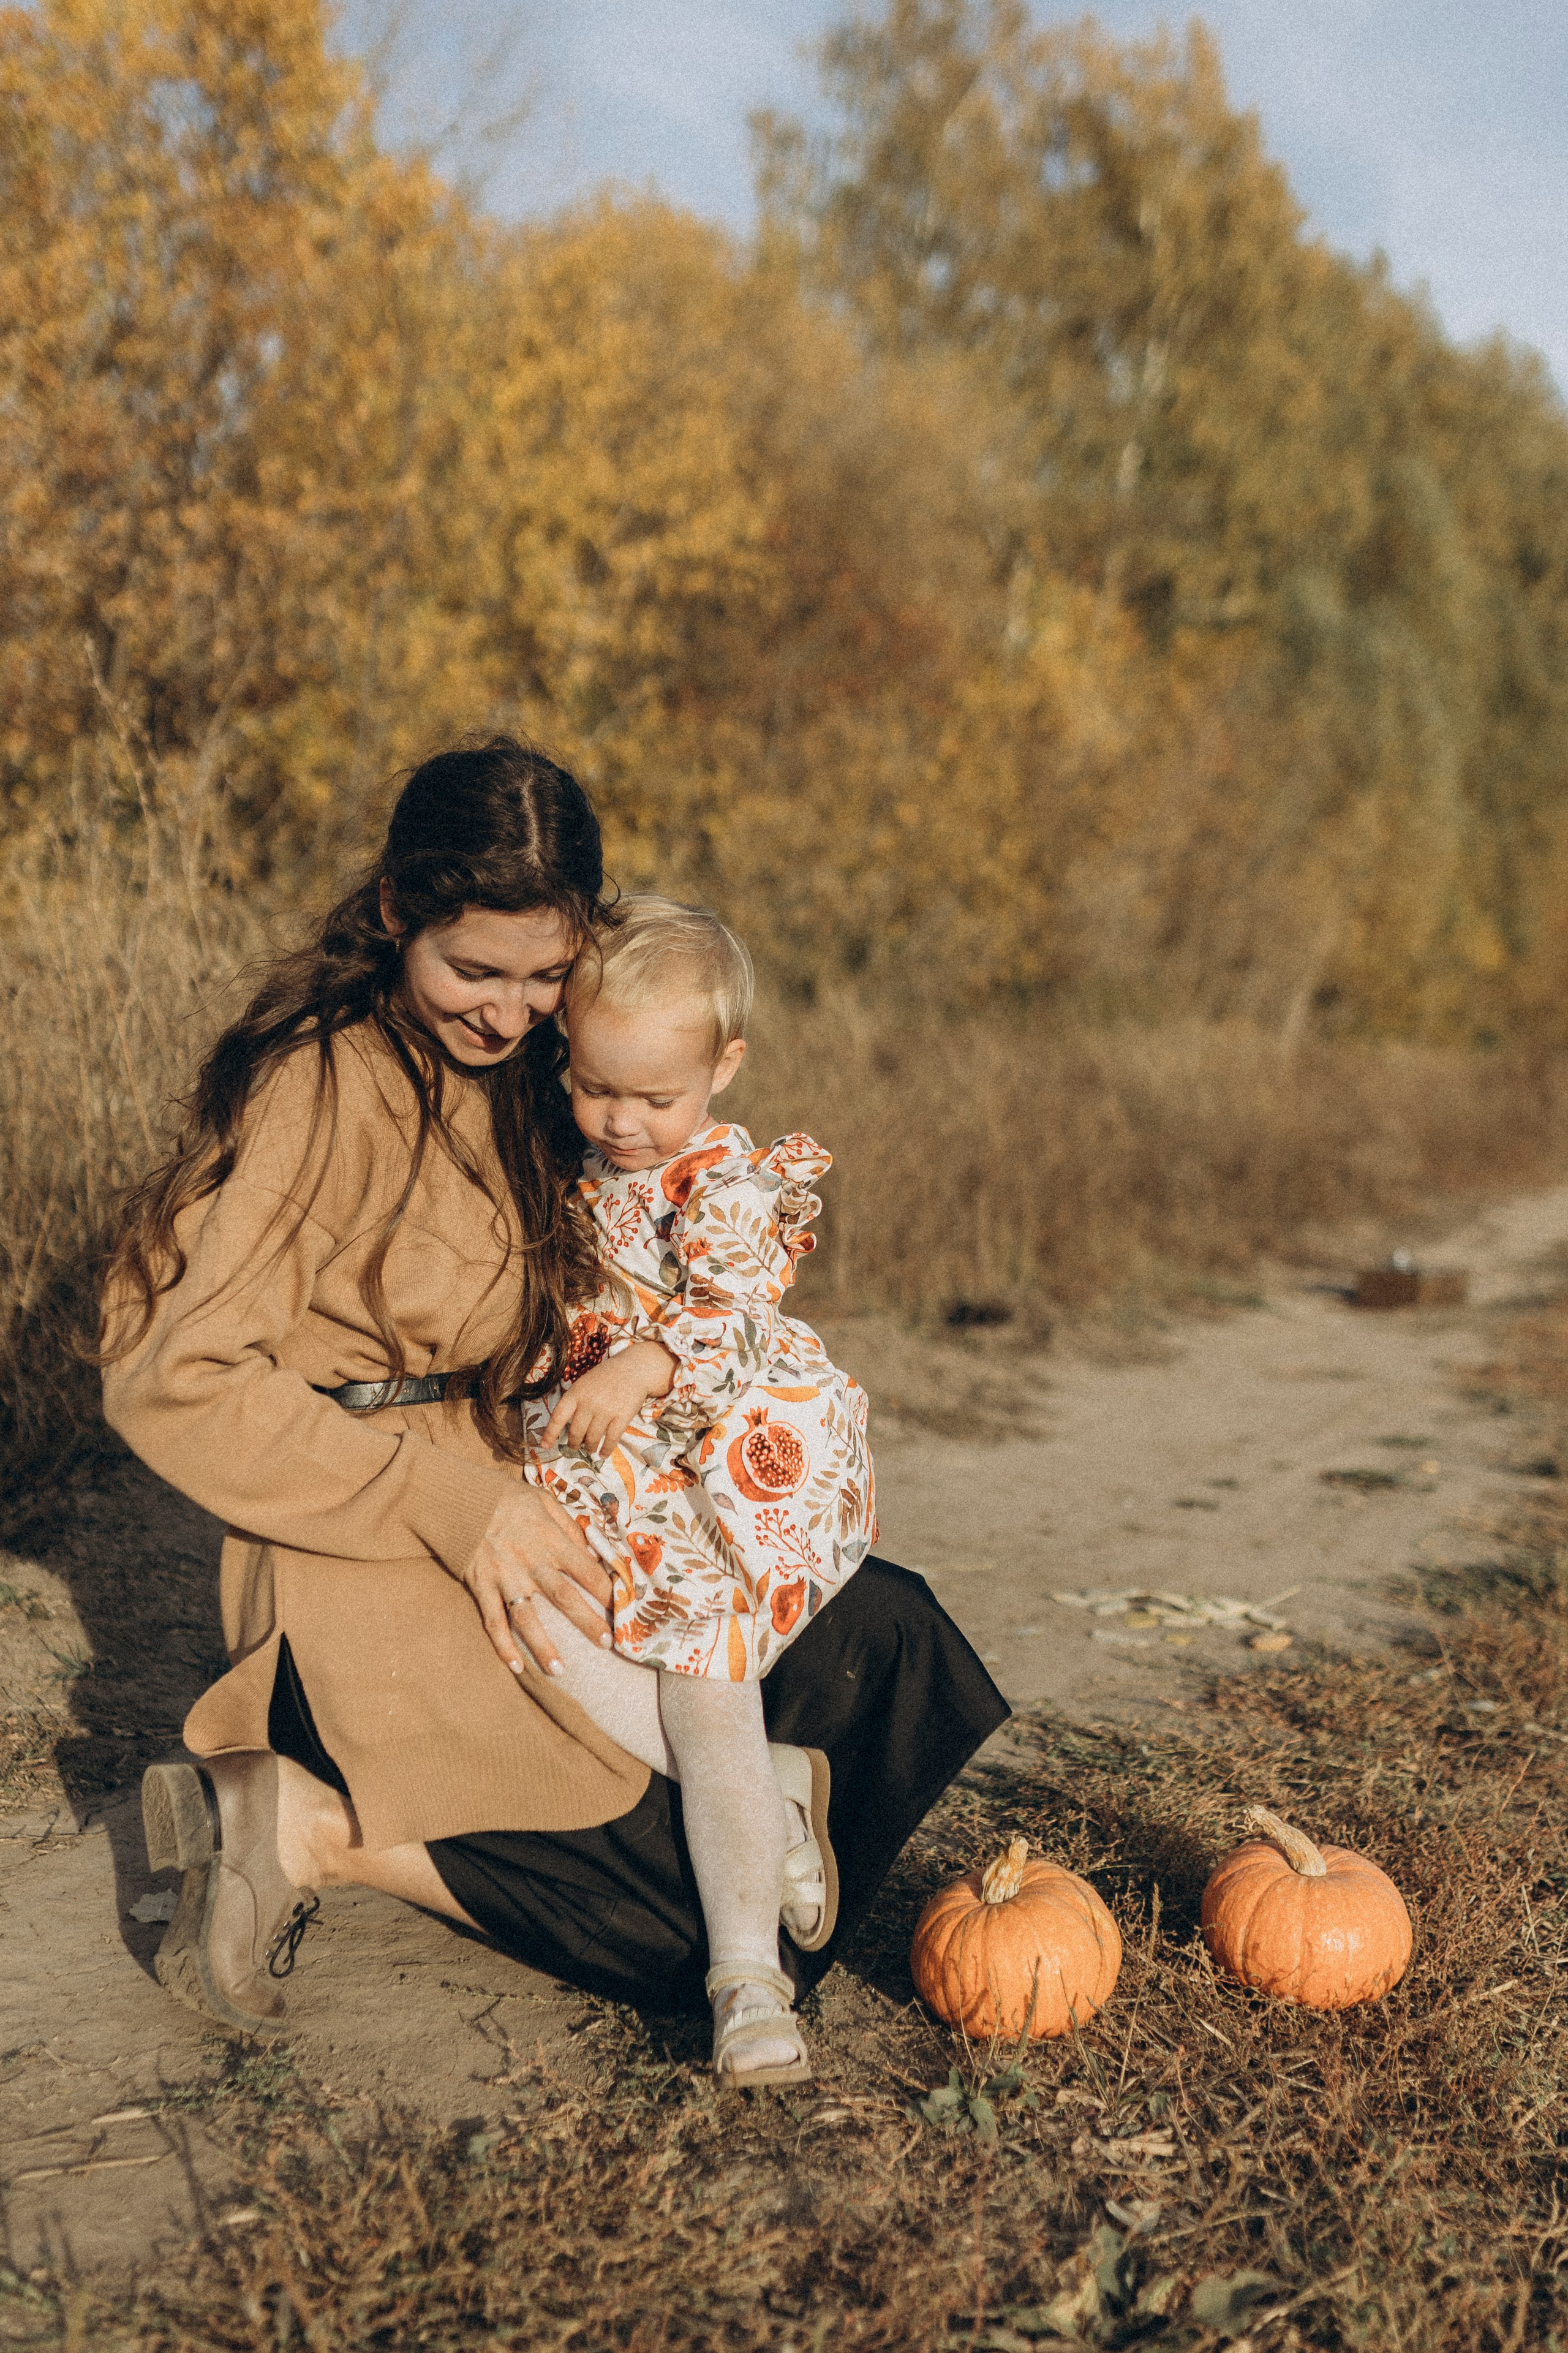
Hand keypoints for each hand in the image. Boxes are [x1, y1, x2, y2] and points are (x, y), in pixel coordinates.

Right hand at [465, 1483, 614, 1678]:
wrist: (457, 1498)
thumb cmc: (506, 1498)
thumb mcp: (543, 1500)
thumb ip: (568, 1526)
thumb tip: (590, 1552)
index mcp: (549, 1538)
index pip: (586, 1570)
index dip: (606, 1590)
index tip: (623, 1608)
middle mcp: (530, 1561)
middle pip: (563, 1597)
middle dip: (587, 1621)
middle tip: (607, 1644)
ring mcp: (504, 1577)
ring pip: (527, 1618)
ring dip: (543, 1646)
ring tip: (560, 1670)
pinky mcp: (481, 1587)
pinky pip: (493, 1621)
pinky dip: (503, 1646)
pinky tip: (516, 1668)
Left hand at [541, 1340, 676, 1457]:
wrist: (634, 1369)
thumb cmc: (606, 1376)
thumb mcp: (584, 1383)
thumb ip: (575, 1401)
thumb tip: (566, 1426)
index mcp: (576, 1393)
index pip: (558, 1417)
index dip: (550, 1433)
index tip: (545, 1445)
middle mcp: (589, 1403)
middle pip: (576, 1432)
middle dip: (574, 1444)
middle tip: (575, 1447)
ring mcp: (606, 1410)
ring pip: (592, 1439)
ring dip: (590, 1447)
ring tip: (590, 1449)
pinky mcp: (622, 1417)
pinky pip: (611, 1439)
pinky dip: (606, 1450)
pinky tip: (603, 1454)